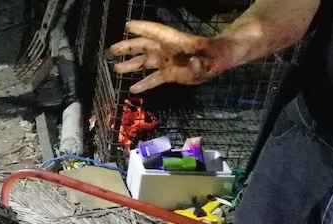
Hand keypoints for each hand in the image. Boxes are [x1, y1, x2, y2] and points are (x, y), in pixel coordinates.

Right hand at [109, 20, 229, 93]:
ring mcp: (167, 61)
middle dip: (129, 47)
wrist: (219, 60)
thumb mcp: (211, 59)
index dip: (143, 29)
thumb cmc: (216, 55)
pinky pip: (153, 78)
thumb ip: (201, 63)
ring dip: (131, 65)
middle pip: (145, 46)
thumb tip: (194, 63)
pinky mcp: (169, 73)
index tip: (128, 26)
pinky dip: (143, 84)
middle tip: (113, 49)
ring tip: (116, 69)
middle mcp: (168, 50)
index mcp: (177, 42)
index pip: (157, 33)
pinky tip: (132, 89)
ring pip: (145, 62)